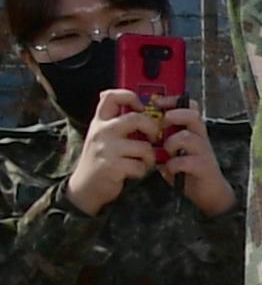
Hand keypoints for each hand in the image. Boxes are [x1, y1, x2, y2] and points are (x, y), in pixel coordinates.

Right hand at [62, 89, 161, 214]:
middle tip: (154, 138)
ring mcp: (105, 149)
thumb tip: (141, 106)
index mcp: (100, 121)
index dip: (131, 96)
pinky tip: (134, 172)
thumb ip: (117, 122)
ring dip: (150, 157)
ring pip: (143, 146)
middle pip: (136, 118)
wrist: (84, 187)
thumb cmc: (101, 160)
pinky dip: (142, 171)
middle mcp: (101, 131)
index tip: (142, 107)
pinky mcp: (111, 166)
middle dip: (153, 128)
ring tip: (143, 161)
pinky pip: (140, 165)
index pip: (111, 96)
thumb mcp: (103, 136)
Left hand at [155, 104, 233, 215]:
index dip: (173, 100)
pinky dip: (173, 165)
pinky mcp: (204, 167)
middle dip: (173, 117)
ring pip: (187, 137)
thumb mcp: (173, 151)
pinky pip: (186, 161)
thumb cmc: (187, 171)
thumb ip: (162, 140)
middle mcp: (201, 138)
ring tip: (165, 153)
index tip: (156, 103)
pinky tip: (169, 170)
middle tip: (161, 127)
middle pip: (193, 115)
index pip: (188, 106)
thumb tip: (140, 129)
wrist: (208, 194)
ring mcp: (204, 152)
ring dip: (171, 144)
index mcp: (192, 131)